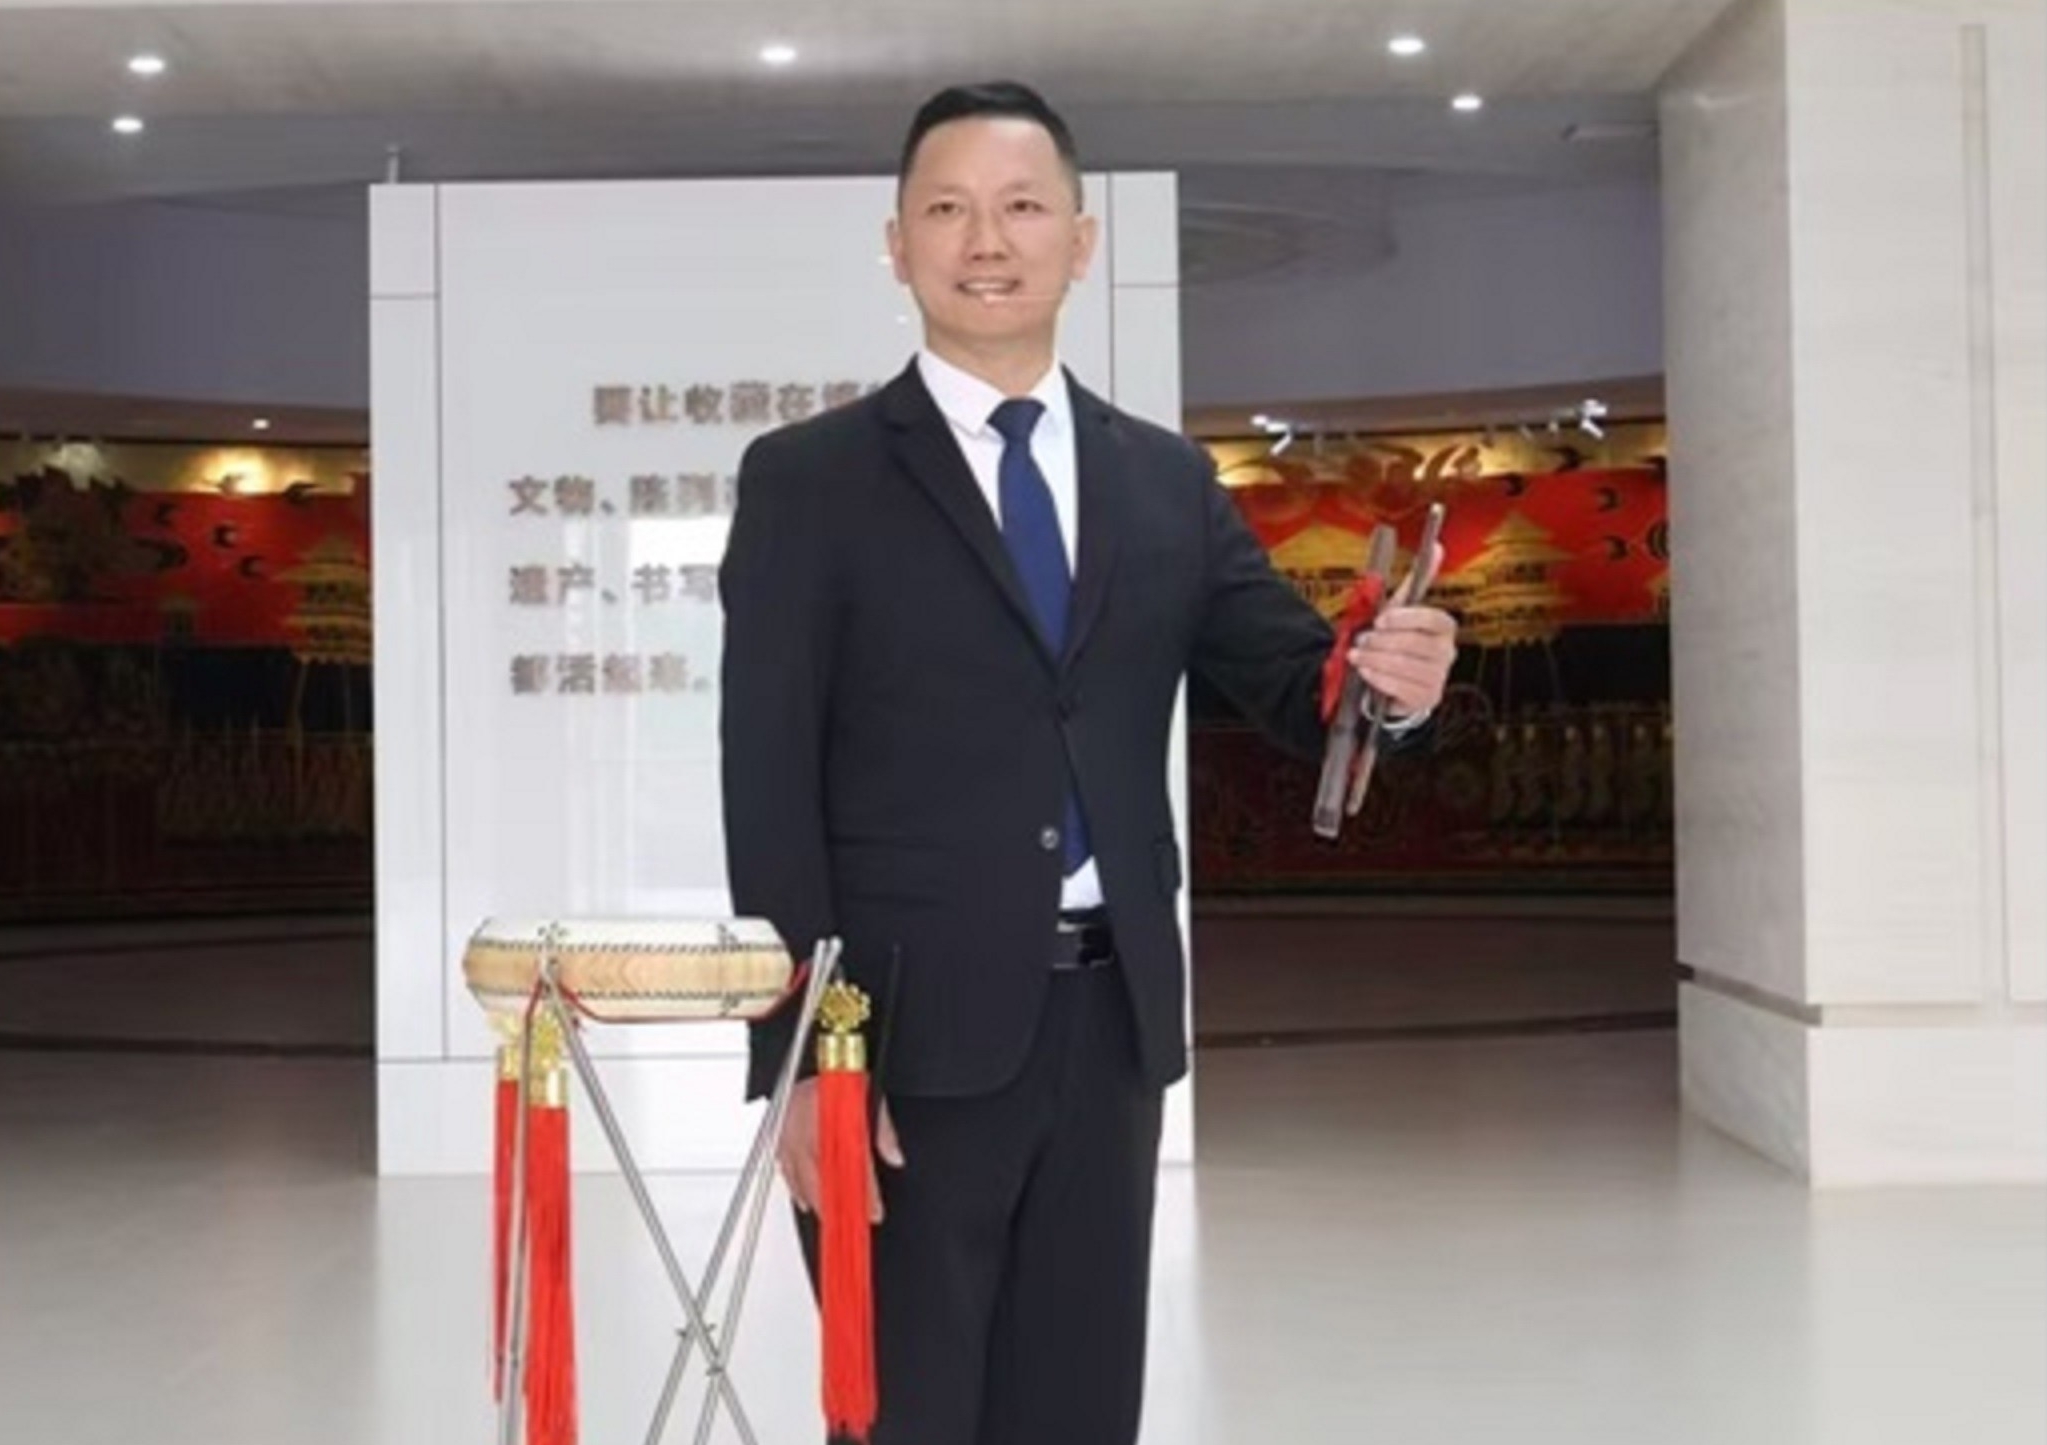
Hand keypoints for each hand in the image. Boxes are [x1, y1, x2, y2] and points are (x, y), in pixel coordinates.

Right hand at [777, 1077, 905, 1223]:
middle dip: (840, 1206)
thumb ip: (883, 1129)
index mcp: (829, 1120)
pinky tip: (804, 1201)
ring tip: (832, 1220)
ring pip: (801, 1179)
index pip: (850, 1167)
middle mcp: (804, 1130)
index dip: (865, 1192)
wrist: (812, 1053)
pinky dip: (796, 1188)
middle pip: (822, 1180)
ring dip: (818, 1202)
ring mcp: (787, 1134)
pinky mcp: (778, 1134)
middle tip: (854, 1224)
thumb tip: (895, 1157)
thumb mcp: (870, 1092)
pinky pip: (784, 1169)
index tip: (875, 1211)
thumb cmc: (840, 1070)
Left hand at [1346, 542, 1456, 718]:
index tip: (1381, 619)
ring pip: (1405, 666)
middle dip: (1382, 641)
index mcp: (1444, 628)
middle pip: (1416, 644)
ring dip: (1375, 659)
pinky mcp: (1425, 699)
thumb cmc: (1395, 641)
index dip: (1406, 619)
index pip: (1433, 619)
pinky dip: (1378, 678)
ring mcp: (1438, 678)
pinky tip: (1366, 672)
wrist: (1390, 681)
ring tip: (1357, 656)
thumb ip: (1416, 582)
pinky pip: (1401, 688)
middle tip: (1362, 640)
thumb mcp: (1400, 611)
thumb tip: (1436, 546)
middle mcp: (1446, 653)